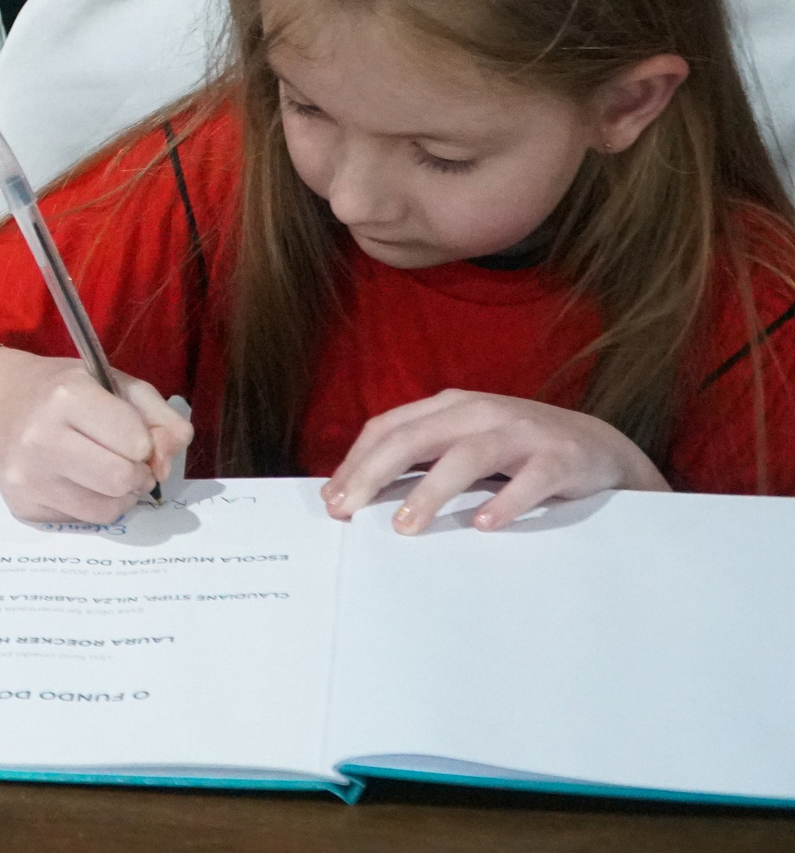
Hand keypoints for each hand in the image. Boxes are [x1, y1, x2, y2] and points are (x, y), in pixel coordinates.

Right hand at [0, 346, 192, 525]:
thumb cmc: (65, 392)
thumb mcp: (118, 384)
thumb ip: (162, 418)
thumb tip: (165, 467)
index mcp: (67, 396)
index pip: (137, 443)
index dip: (145, 442)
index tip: (131, 434)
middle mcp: (40, 438)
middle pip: (122, 480)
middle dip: (137, 474)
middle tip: (127, 462)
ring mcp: (27, 477)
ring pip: (106, 511)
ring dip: (119, 496)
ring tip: (104, 473)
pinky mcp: (22, 507)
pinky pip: (82, 522)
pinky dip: (91, 506)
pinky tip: (76, 482)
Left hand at [320, 390, 668, 533]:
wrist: (600, 448)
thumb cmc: (518, 450)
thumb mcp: (465, 443)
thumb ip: (421, 459)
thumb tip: (358, 494)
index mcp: (449, 407)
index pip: (388, 428)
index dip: (356, 461)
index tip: (332, 499)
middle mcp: (479, 412)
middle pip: (415, 438)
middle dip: (375, 474)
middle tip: (348, 511)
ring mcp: (521, 432)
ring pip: (466, 457)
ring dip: (431, 491)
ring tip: (405, 525)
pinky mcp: (560, 458)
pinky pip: (530, 480)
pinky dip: (506, 502)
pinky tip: (484, 525)